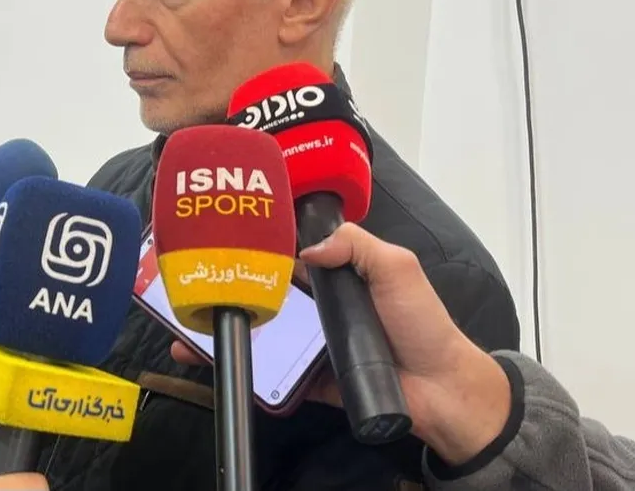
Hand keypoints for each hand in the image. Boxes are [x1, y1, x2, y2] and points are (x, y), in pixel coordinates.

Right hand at [171, 223, 511, 464]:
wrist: (442, 390)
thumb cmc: (421, 323)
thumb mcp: (396, 268)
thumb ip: (355, 246)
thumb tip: (304, 250)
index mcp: (339, 274)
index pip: (290, 255)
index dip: (259, 247)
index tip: (221, 243)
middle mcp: (321, 306)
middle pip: (267, 295)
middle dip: (232, 291)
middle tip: (194, 288)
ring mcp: (313, 343)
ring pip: (264, 334)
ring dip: (231, 332)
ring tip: (192, 330)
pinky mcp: (310, 379)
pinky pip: (274, 375)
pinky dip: (248, 371)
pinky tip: (218, 364)